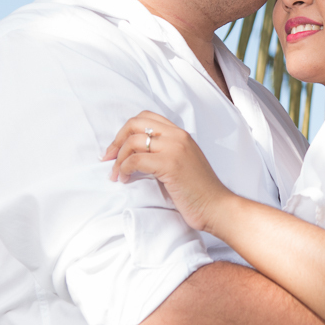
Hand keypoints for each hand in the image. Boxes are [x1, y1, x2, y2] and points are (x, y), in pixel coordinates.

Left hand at [103, 111, 231, 232]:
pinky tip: (125, 180)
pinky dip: (124, 169)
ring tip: (117, 175)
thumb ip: (164, 152)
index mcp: (181, 134)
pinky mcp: (170, 164)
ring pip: (133, 141)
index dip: (126, 130)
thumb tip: (134, 153)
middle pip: (135, 123)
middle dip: (116, 140)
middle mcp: (178, 136)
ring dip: (118, 160)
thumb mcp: (182, 162)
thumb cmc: (198, 191)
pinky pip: (135, 160)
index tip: (117, 148)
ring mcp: (175, 148)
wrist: (216, 207)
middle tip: (108, 159)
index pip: (146, 117)